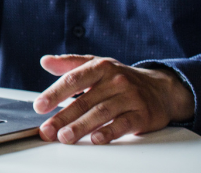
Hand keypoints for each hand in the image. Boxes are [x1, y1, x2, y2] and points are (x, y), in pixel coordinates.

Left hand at [32, 54, 192, 144]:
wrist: (161, 89)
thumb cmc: (122, 79)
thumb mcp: (97, 65)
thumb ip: (70, 64)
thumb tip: (45, 61)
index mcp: (100, 67)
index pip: (73, 80)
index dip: (54, 93)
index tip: (39, 106)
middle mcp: (115, 81)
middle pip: (84, 100)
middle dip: (62, 117)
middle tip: (47, 130)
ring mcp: (130, 97)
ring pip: (101, 113)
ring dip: (81, 127)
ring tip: (65, 137)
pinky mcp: (142, 114)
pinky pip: (124, 124)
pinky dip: (109, 132)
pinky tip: (96, 139)